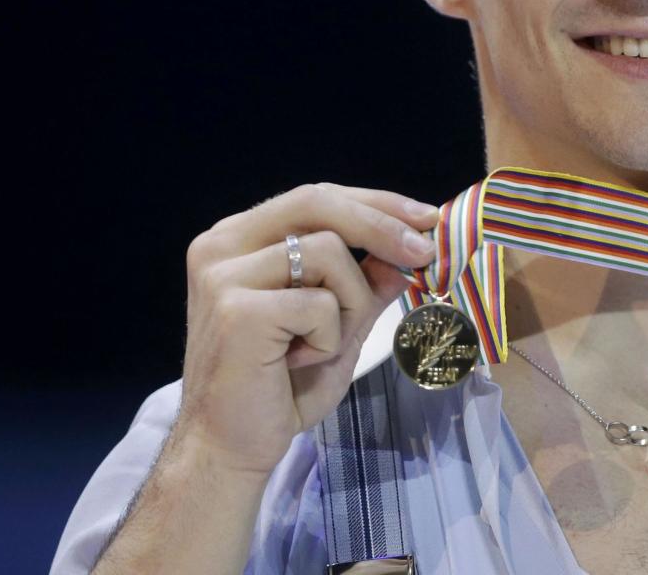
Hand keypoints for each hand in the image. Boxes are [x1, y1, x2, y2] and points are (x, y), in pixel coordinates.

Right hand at [172, 182, 439, 475]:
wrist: (228, 448)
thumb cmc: (278, 388)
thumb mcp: (337, 325)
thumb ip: (365, 284)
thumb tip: (407, 251)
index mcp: (238, 239)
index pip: (315, 198)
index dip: (375, 203)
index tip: (425, 216)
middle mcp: (222, 245)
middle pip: (319, 204)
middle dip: (382, 225)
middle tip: (424, 252)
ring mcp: (223, 274)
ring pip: (330, 254)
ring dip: (349, 305)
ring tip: (319, 345)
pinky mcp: (237, 308)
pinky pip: (320, 303)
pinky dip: (327, 337)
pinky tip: (294, 363)